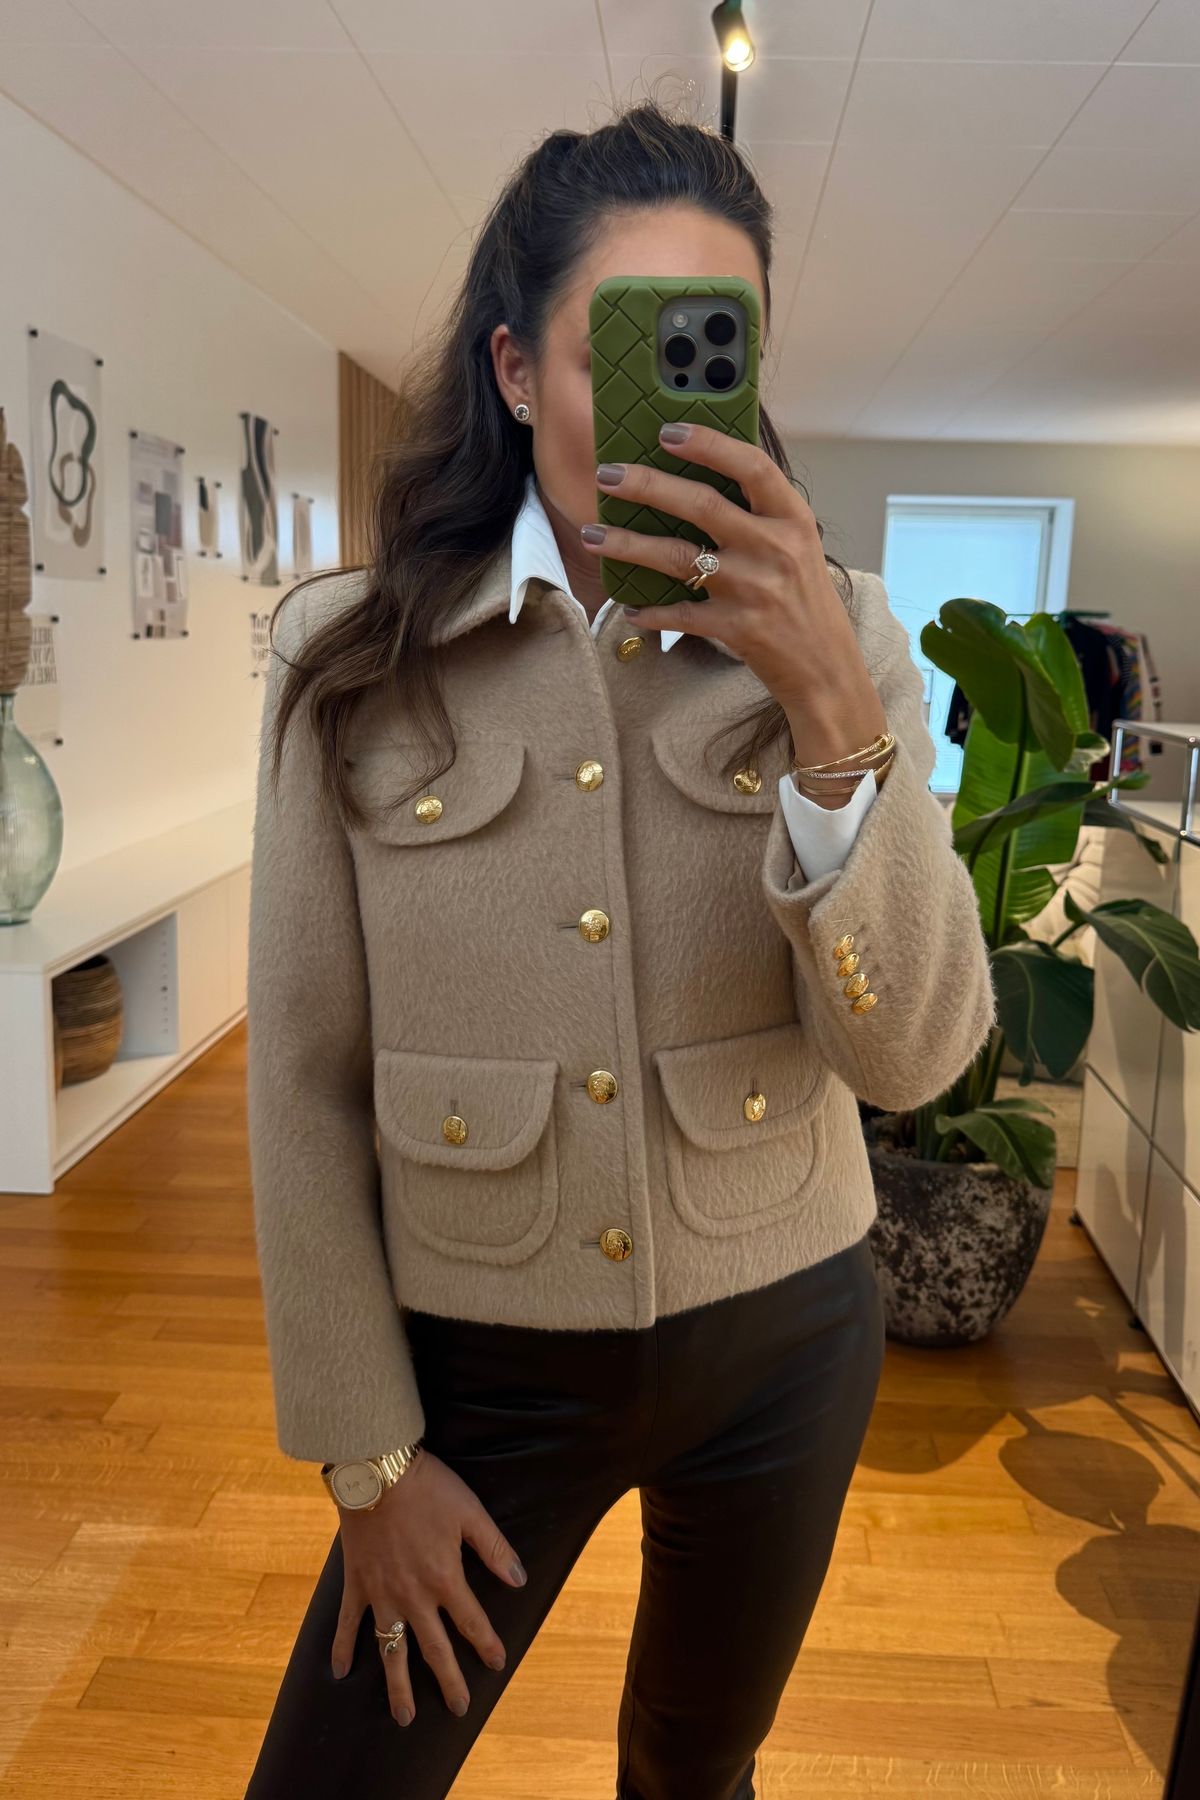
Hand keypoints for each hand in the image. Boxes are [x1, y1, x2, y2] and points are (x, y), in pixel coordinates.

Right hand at [330, 1447, 526, 1727]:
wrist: (376, 1470)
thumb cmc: (428, 1487)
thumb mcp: (470, 1512)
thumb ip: (494, 1549)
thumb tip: (519, 1580)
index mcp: (445, 1578)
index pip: (472, 1622)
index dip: (487, 1645)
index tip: (497, 1664)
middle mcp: (414, 1596)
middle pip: (434, 1649)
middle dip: (449, 1681)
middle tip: (459, 1709)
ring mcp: (382, 1594)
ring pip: (391, 1649)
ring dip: (398, 1685)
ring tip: (404, 1716)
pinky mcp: (356, 1584)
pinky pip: (349, 1624)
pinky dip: (343, 1648)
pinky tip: (339, 1673)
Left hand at [584, 421, 881, 728]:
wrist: (826, 669)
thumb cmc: (806, 602)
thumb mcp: (798, 547)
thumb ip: (761, 515)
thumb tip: (700, 478)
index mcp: (792, 519)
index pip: (751, 466)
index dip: (708, 444)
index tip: (667, 431)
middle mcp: (774, 548)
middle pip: (700, 504)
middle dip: (646, 485)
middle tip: (607, 475)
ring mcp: (753, 588)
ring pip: (676, 556)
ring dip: (627, 544)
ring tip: (591, 535)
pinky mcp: (736, 627)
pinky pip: (679, 613)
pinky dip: (650, 613)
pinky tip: (630, 609)